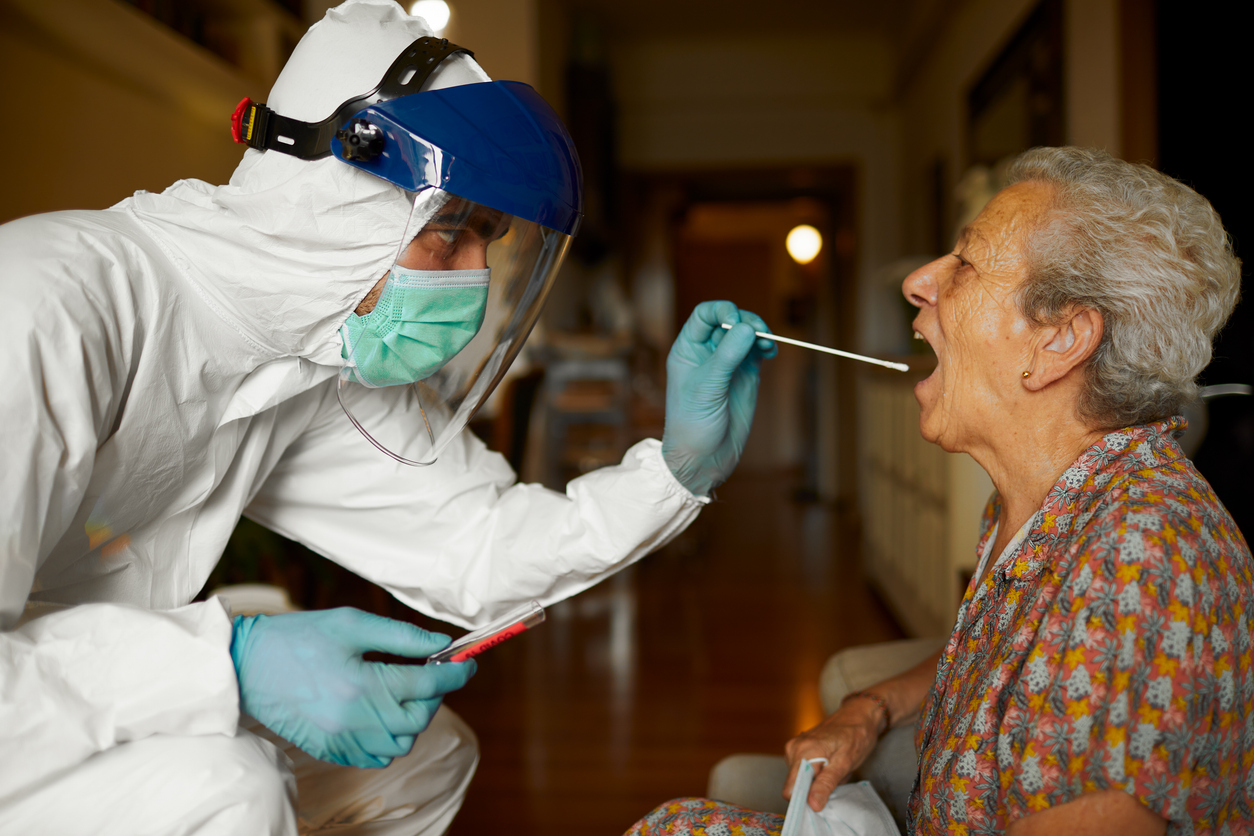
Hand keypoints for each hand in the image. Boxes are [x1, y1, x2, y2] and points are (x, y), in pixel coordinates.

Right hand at [230, 607, 474, 767]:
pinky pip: (377, 756)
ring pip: (402, 743)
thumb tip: (442, 645)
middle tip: (429, 672)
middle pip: (420, 717)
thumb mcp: (352, 623)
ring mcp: (342, 740)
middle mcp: (355, 719)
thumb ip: (402, 636)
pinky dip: (390, 738)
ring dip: (414, 719)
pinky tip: (382, 713)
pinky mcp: (331, 751)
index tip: (467, 664)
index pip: (427, 684)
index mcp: (363, 684)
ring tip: (403, 692)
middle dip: (434, 694)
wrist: (245, 666)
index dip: (455, 673)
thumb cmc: (298, 637)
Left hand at [662, 301, 775, 495]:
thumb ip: (727, 355)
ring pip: (746, 334)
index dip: (722, 310)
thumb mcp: (707, 387)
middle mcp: (707, 352)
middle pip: (730, 320)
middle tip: (759, 333)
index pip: (705, 315)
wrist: (703, 458)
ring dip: (759, 332)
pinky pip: (757, 351)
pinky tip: (770, 352)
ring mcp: (728, 363)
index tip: (737, 320)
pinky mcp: (745, 376)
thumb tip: (746, 327)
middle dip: (746, 321)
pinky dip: (766, 346)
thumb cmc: (692, 423)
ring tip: (767, 343)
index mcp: (688, 349)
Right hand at [783, 696, 885, 810]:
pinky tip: (829, 766)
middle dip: (813, 790)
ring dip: (816, 782)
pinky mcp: (799, 748)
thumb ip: (826, 784)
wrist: (859, 716)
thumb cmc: (856, 736)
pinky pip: (803, 770)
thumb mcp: (845, 763)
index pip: (790, 789)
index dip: (803, 800)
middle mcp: (794, 748)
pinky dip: (816, 774)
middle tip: (834, 781)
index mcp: (803, 752)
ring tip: (833, 771)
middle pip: (795, 785)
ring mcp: (795, 747)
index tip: (819, 805)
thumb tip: (812, 805)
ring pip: (799, 779)